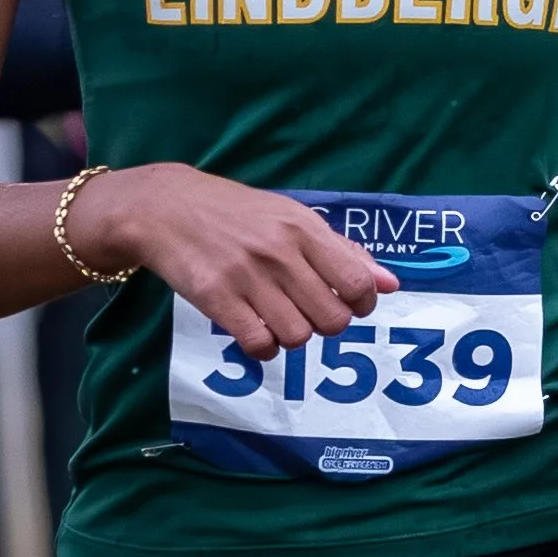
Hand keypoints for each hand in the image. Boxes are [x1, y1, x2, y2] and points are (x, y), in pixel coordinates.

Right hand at [70, 163, 396, 358]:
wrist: (167, 209)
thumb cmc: (238, 214)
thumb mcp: (293, 217)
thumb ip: (342, 251)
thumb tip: (390, 283)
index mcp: (304, 228)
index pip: (358, 283)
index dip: (361, 303)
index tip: (347, 301)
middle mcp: (280, 253)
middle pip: (332, 318)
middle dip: (327, 324)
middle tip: (309, 311)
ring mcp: (247, 276)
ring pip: (298, 337)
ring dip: (294, 337)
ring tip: (279, 318)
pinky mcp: (216, 298)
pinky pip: (260, 344)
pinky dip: (265, 347)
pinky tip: (257, 329)